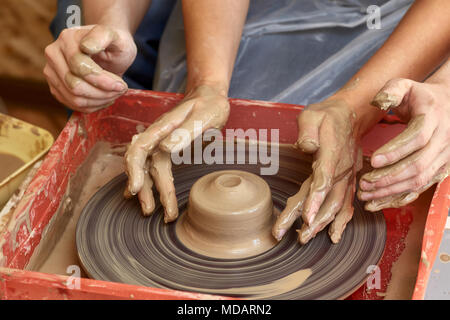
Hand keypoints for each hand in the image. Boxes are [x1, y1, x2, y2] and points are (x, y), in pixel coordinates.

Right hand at [44, 25, 135, 112]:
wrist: (108, 50)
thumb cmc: (113, 43)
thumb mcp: (115, 36)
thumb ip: (103, 36)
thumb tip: (86, 47)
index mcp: (67, 38)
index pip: (80, 67)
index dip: (102, 81)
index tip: (121, 85)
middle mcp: (54, 54)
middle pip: (75, 86)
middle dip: (102, 93)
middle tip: (120, 90)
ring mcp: (51, 72)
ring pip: (74, 98)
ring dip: (99, 101)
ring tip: (114, 94)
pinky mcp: (55, 87)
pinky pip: (72, 104)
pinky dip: (92, 106)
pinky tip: (104, 97)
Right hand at [124, 84, 229, 221]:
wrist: (210, 96)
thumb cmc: (209, 105)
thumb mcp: (203, 116)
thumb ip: (185, 132)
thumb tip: (165, 149)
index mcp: (161, 128)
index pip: (139, 149)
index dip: (134, 169)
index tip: (136, 188)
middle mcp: (156, 137)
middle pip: (141, 164)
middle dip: (142, 189)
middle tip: (148, 211)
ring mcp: (160, 143)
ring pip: (147, 169)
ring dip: (147, 190)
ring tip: (151, 211)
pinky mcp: (166, 149)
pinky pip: (153, 168)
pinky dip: (148, 183)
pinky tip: (143, 195)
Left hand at [272, 99, 362, 243]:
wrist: (350, 116)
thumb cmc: (326, 116)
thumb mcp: (312, 115)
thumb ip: (308, 130)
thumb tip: (304, 146)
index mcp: (331, 154)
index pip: (323, 180)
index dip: (315, 200)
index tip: (306, 217)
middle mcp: (341, 169)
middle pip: (329, 200)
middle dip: (314, 221)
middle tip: (298, 238)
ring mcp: (347, 177)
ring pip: (338, 205)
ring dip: (324, 224)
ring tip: (306, 238)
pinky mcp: (348, 181)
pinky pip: (348, 204)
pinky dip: (342, 221)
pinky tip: (334, 235)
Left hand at [358, 78, 449, 210]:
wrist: (447, 105)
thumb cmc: (419, 97)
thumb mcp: (406, 86)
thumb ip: (391, 90)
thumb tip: (378, 101)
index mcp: (434, 117)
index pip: (417, 138)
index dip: (395, 151)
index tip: (372, 160)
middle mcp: (444, 140)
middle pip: (418, 164)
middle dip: (389, 176)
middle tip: (364, 182)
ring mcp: (444, 158)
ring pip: (419, 180)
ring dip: (391, 190)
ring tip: (365, 193)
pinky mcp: (439, 171)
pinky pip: (419, 189)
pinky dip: (398, 198)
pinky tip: (377, 203)